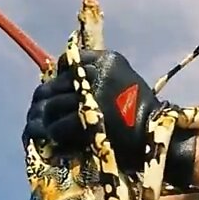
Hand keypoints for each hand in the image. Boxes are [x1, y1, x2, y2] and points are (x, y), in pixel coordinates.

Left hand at [22, 49, 198, 186]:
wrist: (159, 137)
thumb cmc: (142, 115)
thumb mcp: (124, 83)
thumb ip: (98, 79)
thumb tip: (61, 87)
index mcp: (108, 60)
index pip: (69, 60)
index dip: (58, 77)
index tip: (56, 90)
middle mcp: (99, 73)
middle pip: (57, 84)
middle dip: (45, 101)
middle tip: (38, 115)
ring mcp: (93, 95)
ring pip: (54, 105)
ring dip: (45, 119)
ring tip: (43, 129)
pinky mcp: (88, 118)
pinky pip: (59, 124)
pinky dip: (54, 133)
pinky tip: (55, 139)